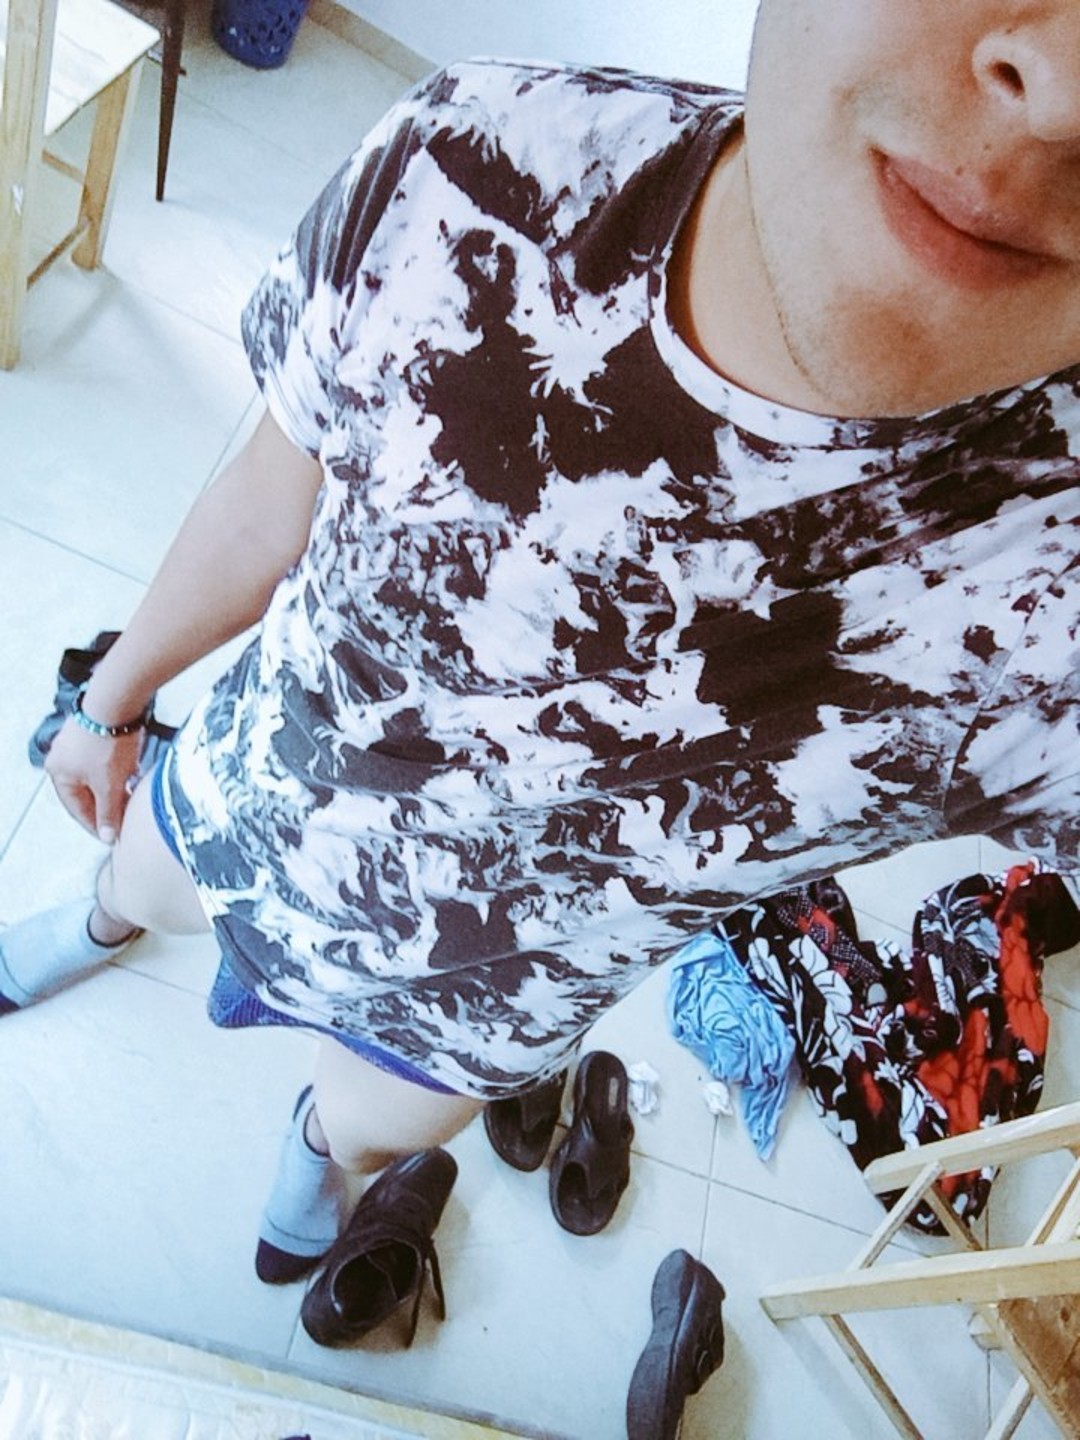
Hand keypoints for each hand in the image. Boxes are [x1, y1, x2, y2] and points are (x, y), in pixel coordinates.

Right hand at [44, 716, 143, 842]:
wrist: (117, 702)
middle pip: (86, 790)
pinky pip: (104, 757)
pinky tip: (133, 773)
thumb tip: (107, 836)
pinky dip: (117, 769)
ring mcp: (77, 741)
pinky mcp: (94, 729)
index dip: (96, 825)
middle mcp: (63, 757)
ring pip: (97, 774)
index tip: (111, 836)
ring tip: (131, 797)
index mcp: (59, 773)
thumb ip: (108, 812)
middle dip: (106, 804)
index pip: (77, 808)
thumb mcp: (109, 785)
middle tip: (123, 819)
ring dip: (113, 787)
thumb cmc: (107, 744)